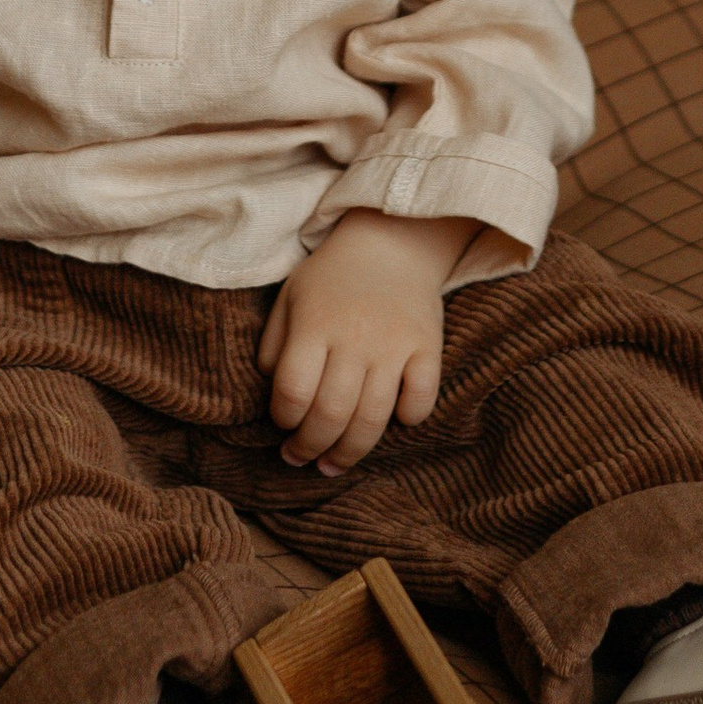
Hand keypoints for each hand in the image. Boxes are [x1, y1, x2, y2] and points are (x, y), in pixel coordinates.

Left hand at [258, 212, 476, 477]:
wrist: (391, 239)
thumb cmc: (331, 277)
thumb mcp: (290, 299)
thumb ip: (275, 348)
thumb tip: (277, 399)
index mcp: (314, 324)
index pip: (293, 391)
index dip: (283, 419)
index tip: (282, 424)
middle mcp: (354, 337)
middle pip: (331, 414)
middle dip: (311, 448)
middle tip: (302, 459)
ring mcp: (394, 344)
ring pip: (373, 419)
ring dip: (350, 452)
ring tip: (333, 464)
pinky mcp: (428, 347)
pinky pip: (422, 400)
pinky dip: (408, 419)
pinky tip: (393, 421)